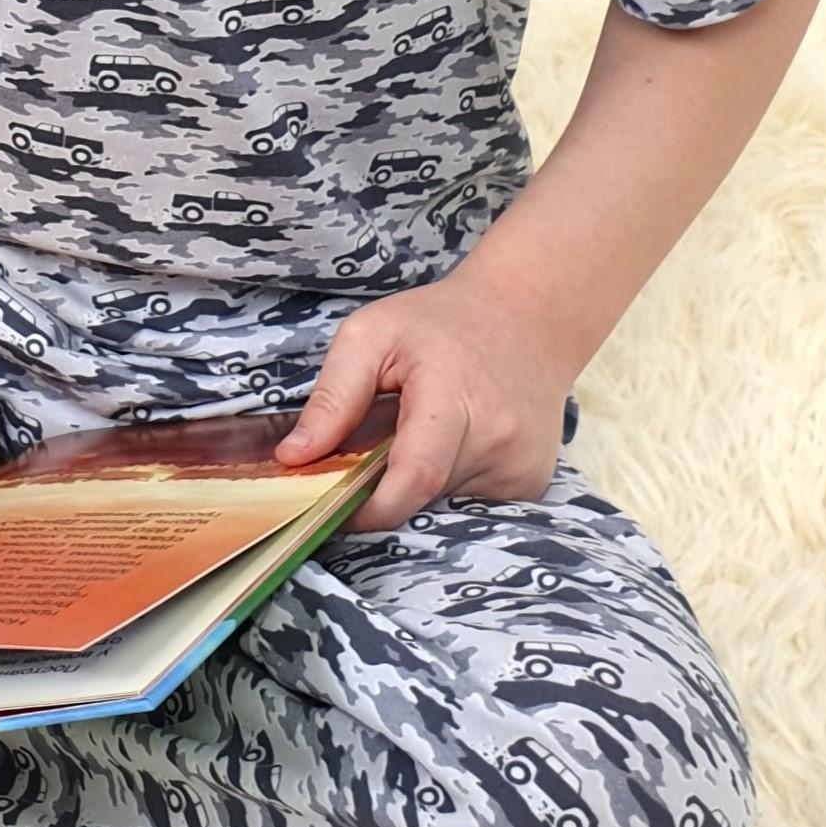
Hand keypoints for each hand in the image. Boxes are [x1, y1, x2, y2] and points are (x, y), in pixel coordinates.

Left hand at [273, 266, 572, 529]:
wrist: (527, 316)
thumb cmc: (441, 322)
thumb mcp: (371, 335)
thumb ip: (332, 396)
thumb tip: (293, 458)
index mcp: (453, 395)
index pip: (414, 476)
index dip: (369, 508)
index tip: (333, 510)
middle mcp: (498, 436)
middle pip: (422, 495)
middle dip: (386, 488)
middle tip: (371, 453)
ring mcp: (521, 464)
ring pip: (445, 503)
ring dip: (419, 484)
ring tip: (420, 434)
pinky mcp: (532, 482)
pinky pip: (473, 504)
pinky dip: (450, 484)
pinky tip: (454, 443)